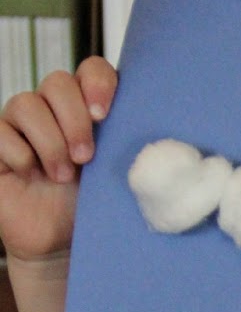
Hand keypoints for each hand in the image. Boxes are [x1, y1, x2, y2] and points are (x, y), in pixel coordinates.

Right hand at [0, 58, 117, 261]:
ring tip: (62, 176)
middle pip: (57, 82)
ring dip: (49, 142)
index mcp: (87, 107)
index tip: (104, 115)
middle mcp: (52, 107)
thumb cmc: (90, 205)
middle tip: (86, 158)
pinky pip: (1, 132)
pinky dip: (20, 155)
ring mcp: (21, 124)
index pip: (91, 70)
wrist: (59, 241)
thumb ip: (128, 150)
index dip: (97, 83)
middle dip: (74, 120)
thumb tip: (154, 141)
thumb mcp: (115, 176)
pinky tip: (31, 175)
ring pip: (26, 103)